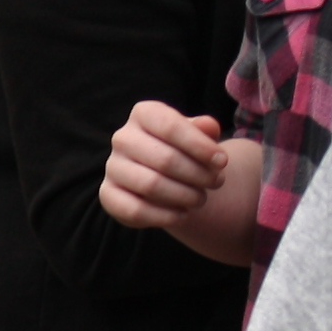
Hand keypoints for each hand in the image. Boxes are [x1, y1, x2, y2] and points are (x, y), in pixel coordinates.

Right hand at [102, 100, 230, 228]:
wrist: (163, 175)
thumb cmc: (184, 150)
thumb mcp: (197, 135)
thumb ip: (205, 130)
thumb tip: (209, 127)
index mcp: (143, 114)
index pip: (171, 126)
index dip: (200, 146)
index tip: (223, 161)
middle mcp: (123, 138)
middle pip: (165, 159)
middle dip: (198, 174)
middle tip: (217, 182)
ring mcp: (113, 167)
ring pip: (151, 185)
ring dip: (184, 196)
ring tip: (201, 198)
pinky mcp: (108, 194)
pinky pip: (135, 210)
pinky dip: (165, 216)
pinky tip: (183, 214)